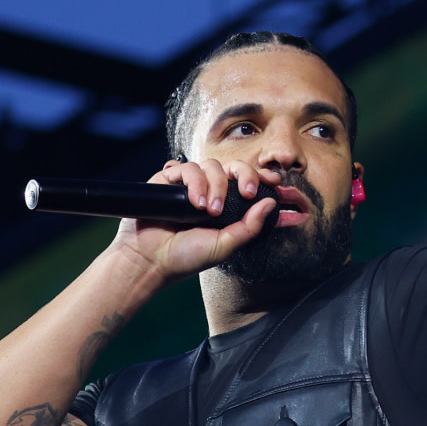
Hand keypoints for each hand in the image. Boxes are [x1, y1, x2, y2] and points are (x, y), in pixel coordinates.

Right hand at [110, 158, 279, 280]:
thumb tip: (271, 203)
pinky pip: (186, 168)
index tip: (274, 180)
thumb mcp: (226, 245)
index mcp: (226, 207)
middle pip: (232, 167)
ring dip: (215, 185)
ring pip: (210, 165)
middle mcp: (209, 192)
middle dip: (244, 175)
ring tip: (209, 210)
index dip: (260, 176)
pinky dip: (194, 182)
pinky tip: (195, 202)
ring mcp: (189, 185)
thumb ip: (250, 226)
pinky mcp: (169, 181)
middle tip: (246, 193)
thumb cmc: (187, 257)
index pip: (246, 183)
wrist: (152, 260)